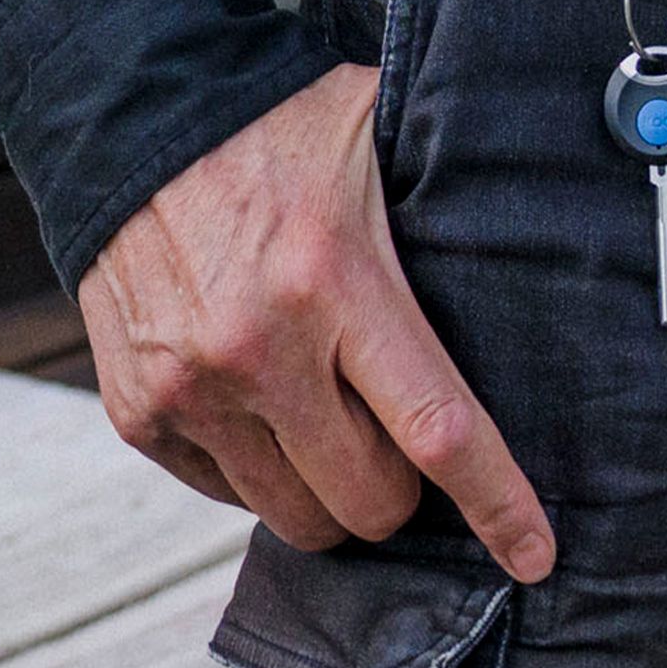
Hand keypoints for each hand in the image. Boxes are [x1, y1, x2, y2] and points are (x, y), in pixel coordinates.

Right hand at [78, 61, 557, 583]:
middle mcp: (260, 348)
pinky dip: (257, 466)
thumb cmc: (274, 122)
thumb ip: (442, 195)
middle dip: (400, 490)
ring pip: (296, 516)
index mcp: (336, 278)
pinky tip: (261, 398)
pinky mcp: (141, 414)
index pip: (435, 426)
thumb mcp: (376, 130)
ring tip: (325, 413)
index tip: (533, 553)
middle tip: (395, 435)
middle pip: (367, 501)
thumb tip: (531, 224)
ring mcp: (193, 389)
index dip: (496, 501)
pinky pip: (226, 494)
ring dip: (326, 487)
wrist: (133, 115)